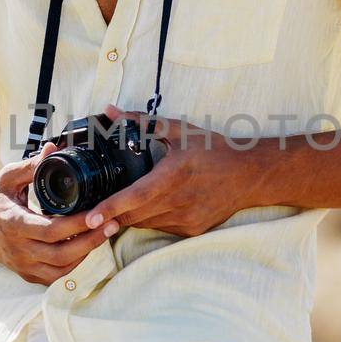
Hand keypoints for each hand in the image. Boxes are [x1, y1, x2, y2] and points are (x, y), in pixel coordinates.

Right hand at [0, 142, 119, 285]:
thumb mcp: (7, 177)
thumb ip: (31, 165)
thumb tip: (53, 148)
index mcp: (13, 223)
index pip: (51, 229)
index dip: (78, 224)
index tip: (99, 212)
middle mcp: (18, 248)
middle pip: (61, 253)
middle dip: (91, 240)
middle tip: (113, 223)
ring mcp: (22, 265)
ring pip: (61, 269)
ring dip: (87, 253)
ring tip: (105, 233)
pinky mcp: (27, 274)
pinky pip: (55, 277)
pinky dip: (74, 265)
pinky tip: (87, 248)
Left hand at [81, 102, 245, 238]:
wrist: (249, 175)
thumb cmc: (213, 150)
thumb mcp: (179, 131)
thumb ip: (141, 122)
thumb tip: (110, 112)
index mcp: (173, 175)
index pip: (135, 197)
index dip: (110, 208)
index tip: (90, 216)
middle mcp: (180, 201)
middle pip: (134, 216)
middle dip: (112, 214)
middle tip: (94, 208)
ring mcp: (187, 219)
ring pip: (145, 224)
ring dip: (131, 216)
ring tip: (124, 202)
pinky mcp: (192, 229)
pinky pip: (160, 227)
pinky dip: (150, 218)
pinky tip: (155, 204)